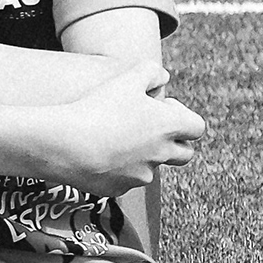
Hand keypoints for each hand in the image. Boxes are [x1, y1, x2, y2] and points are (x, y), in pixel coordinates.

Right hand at [56, 63, 205, 193]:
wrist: (66, 145)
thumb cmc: (99, 108)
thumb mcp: (128, 78)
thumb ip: (152, 73)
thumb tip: (162, 78)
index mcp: (168, 127)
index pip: (197, 128)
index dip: (183, 117)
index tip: (162, 108)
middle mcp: (161, 155)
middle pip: (184, 155)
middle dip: (174, 143)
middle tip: (151, 130)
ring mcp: (141, 176)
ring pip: (152, 168)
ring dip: (143, 156)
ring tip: (117, 139)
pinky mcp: (119, 189)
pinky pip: (125, 180)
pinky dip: (118, 170)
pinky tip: (99, 154)